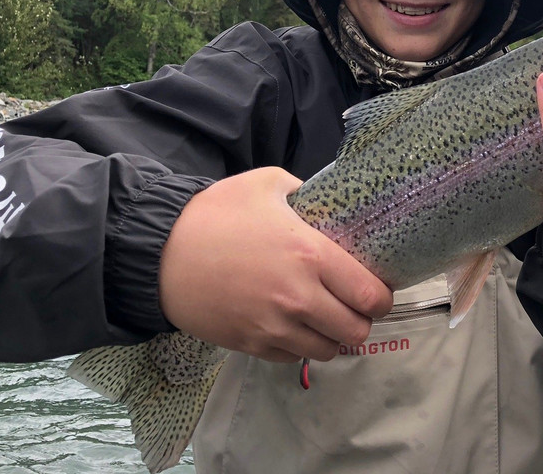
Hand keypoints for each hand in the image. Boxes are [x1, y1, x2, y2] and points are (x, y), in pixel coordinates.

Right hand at [158, 167, 393, 362]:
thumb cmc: (215, 213)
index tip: (378, 289)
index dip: (383, 296)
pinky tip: (296, 325)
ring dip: (334, 337)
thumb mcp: (267, 184)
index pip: (371, 295)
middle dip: (363, 320)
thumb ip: (306, 193)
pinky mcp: (252, 345)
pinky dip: (302, 346)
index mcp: (312, 255)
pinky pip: (294, 358)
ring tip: (327, 317)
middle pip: (357, 331)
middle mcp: (299, 298)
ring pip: (329, 351)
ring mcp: (275, 327)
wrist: (159, 253)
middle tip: (355, 305)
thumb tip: (328, 201)